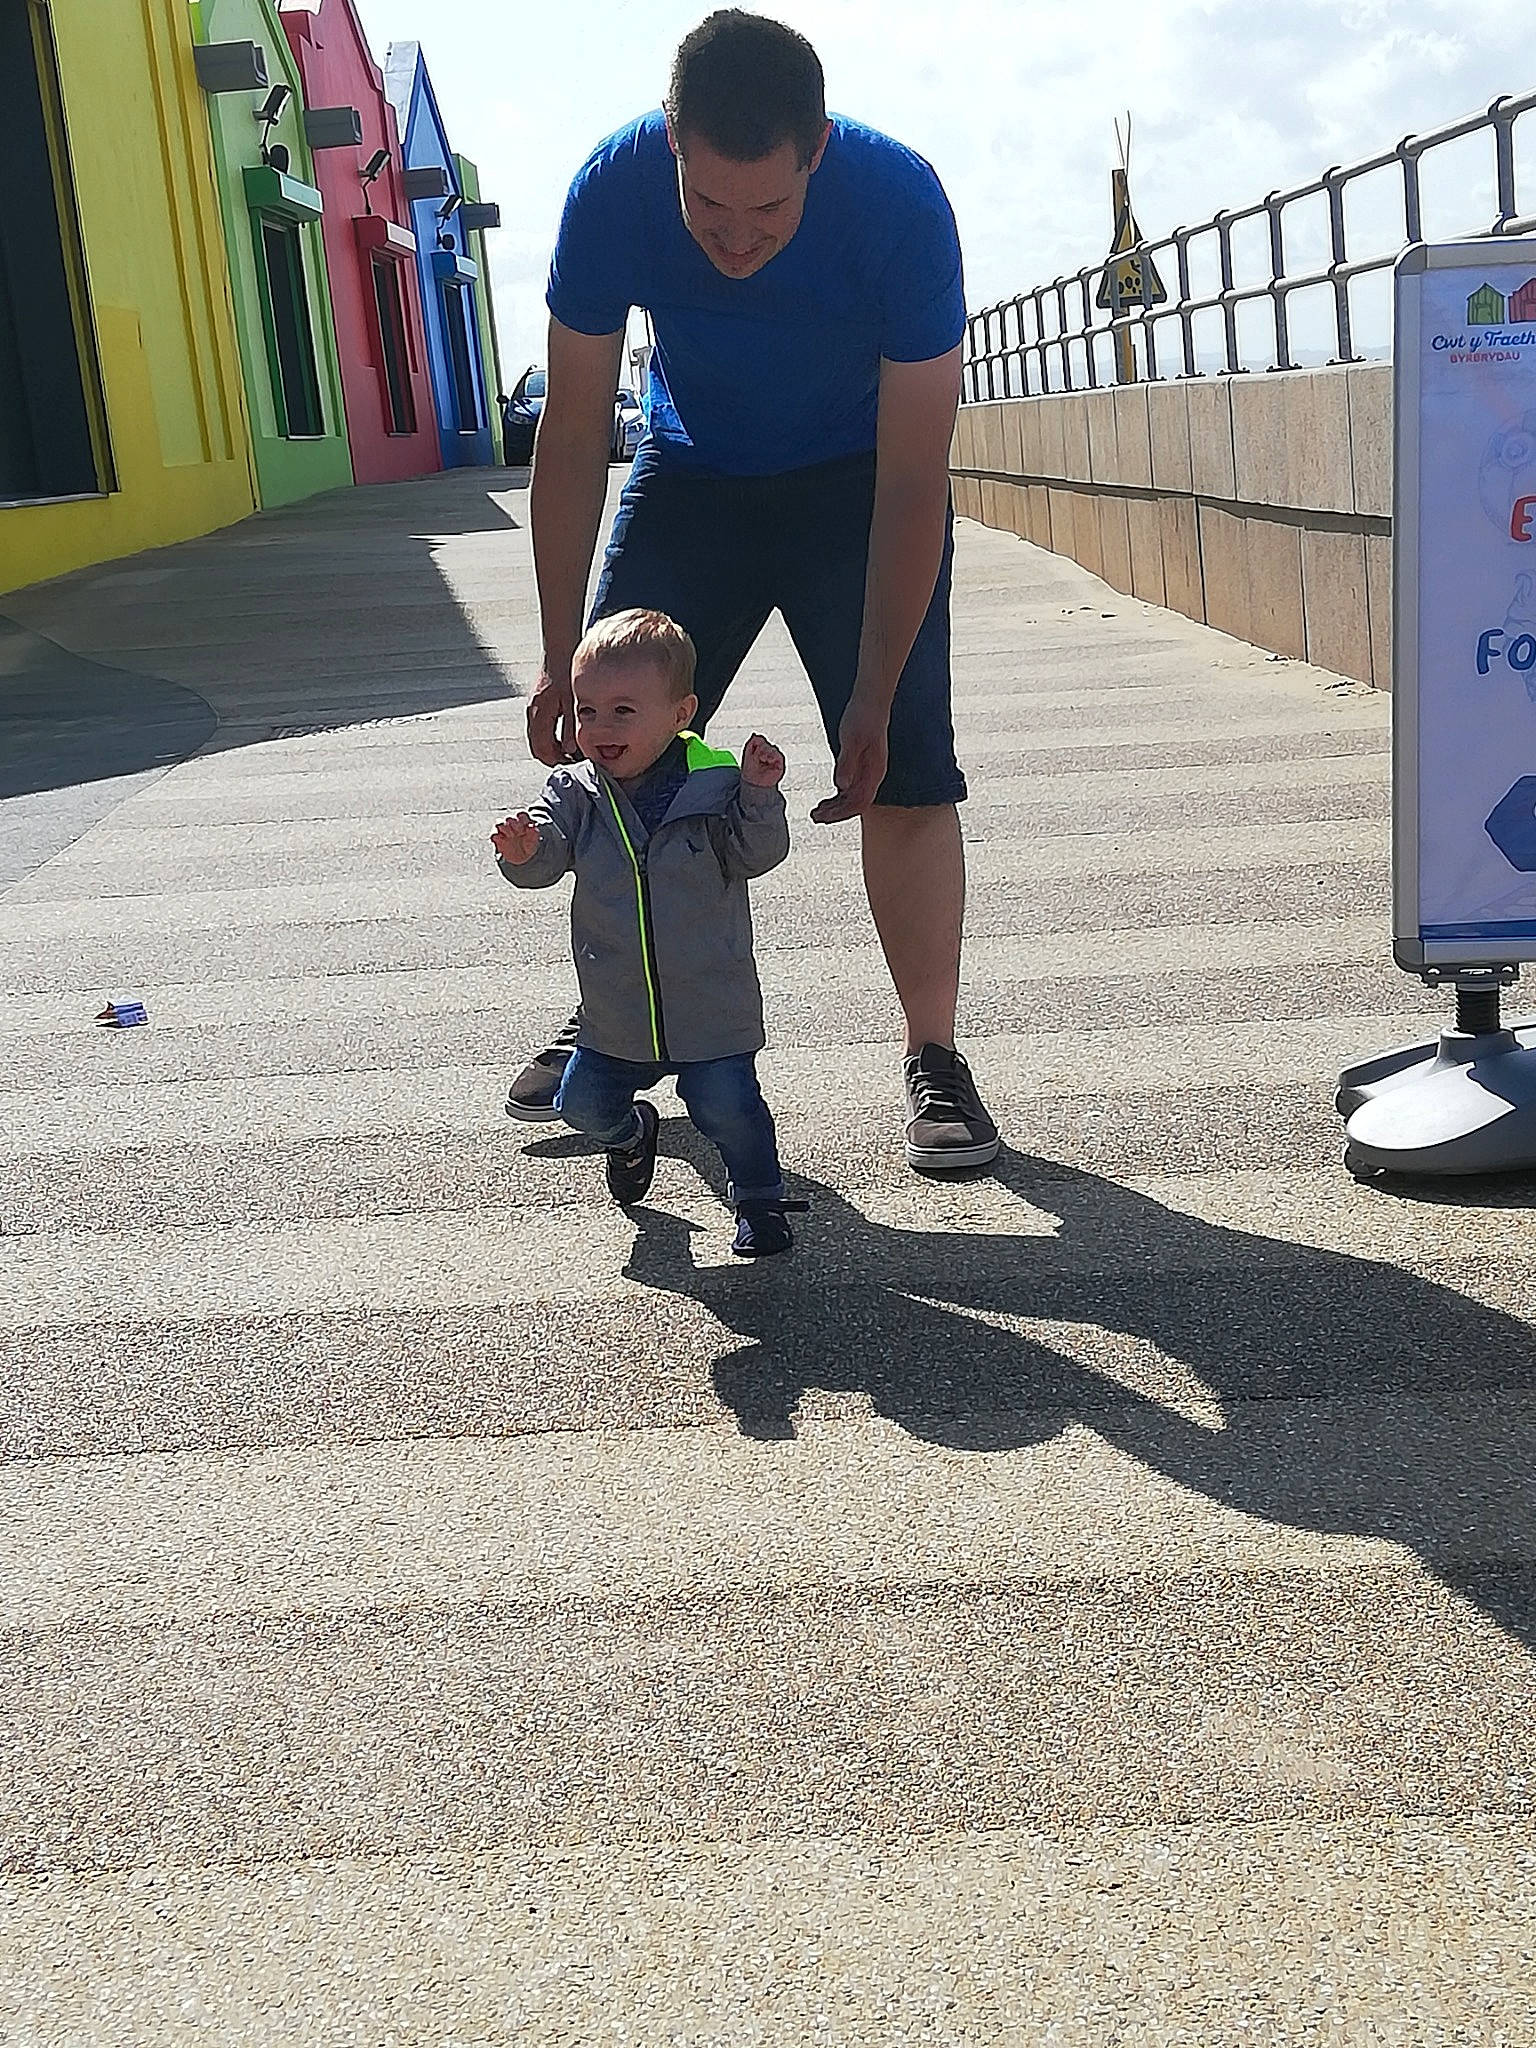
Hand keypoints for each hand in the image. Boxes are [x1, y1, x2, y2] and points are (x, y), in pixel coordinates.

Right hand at [492, 812, 540, 864]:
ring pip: (499, 824)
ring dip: (504, 829)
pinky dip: (497, 838)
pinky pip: (494, 835)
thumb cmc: (529, 845)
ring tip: (511, 836)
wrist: (523, 857)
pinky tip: (504, 842)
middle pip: (509, 819)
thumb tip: (531, 825)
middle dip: (514, 825)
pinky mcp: (498, 839)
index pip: (521, 815)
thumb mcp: (535, 839)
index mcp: (522, 822)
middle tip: (520, 833)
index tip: (526, 829)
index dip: (523, 820)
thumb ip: (534, 832)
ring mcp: (504, 831)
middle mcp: (512, 825)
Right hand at [526, 664, 577, 766]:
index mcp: (539, 715)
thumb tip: (570, 750)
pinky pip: (540, 728)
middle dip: (553, 757)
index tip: (572, 764)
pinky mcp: (537, 704)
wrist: (558, 650)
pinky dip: (551, 737)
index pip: (542, 749)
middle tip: (572, 761)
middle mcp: (533, 713)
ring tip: (571, 750)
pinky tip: (566, 735)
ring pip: (538, 738)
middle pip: (537, 747)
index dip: (556, 761)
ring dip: (552, 747)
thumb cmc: (565, 672)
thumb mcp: (572, 702)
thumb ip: (570, 727)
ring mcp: (533, 708)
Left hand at [740, 733, 784, 787]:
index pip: (761, 740)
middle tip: (757, 755)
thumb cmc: (750, 770)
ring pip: (773, 748)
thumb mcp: (747, 753)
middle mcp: (768, 754)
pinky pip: (779, 755)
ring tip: (762, 758)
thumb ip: (751, 743)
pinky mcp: (780, 764)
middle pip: (766, 744)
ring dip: (766, 751)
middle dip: (761, 748)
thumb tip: (755, 734)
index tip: (754, 746)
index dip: (758, 741)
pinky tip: (768, 759)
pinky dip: (773, 756)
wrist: (753, 782)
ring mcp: (774, 759)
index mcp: (759, 750)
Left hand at [811, 696, 888, 823]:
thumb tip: (841, 786)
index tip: (825, 817)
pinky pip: (850, 788)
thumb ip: (847, 763)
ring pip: (852, 798)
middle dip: (836, 814)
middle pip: (856, 804)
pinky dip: (838, 797)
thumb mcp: (851, 739)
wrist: (870, 700)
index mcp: (874, 772)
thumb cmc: (862, 717)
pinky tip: (826, 799)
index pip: (860, 803)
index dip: (842, 813)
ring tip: (817, 812)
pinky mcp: (861, 766)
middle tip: (815, 817)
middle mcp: (873, 775)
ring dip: (835, 807)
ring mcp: (868, 772)